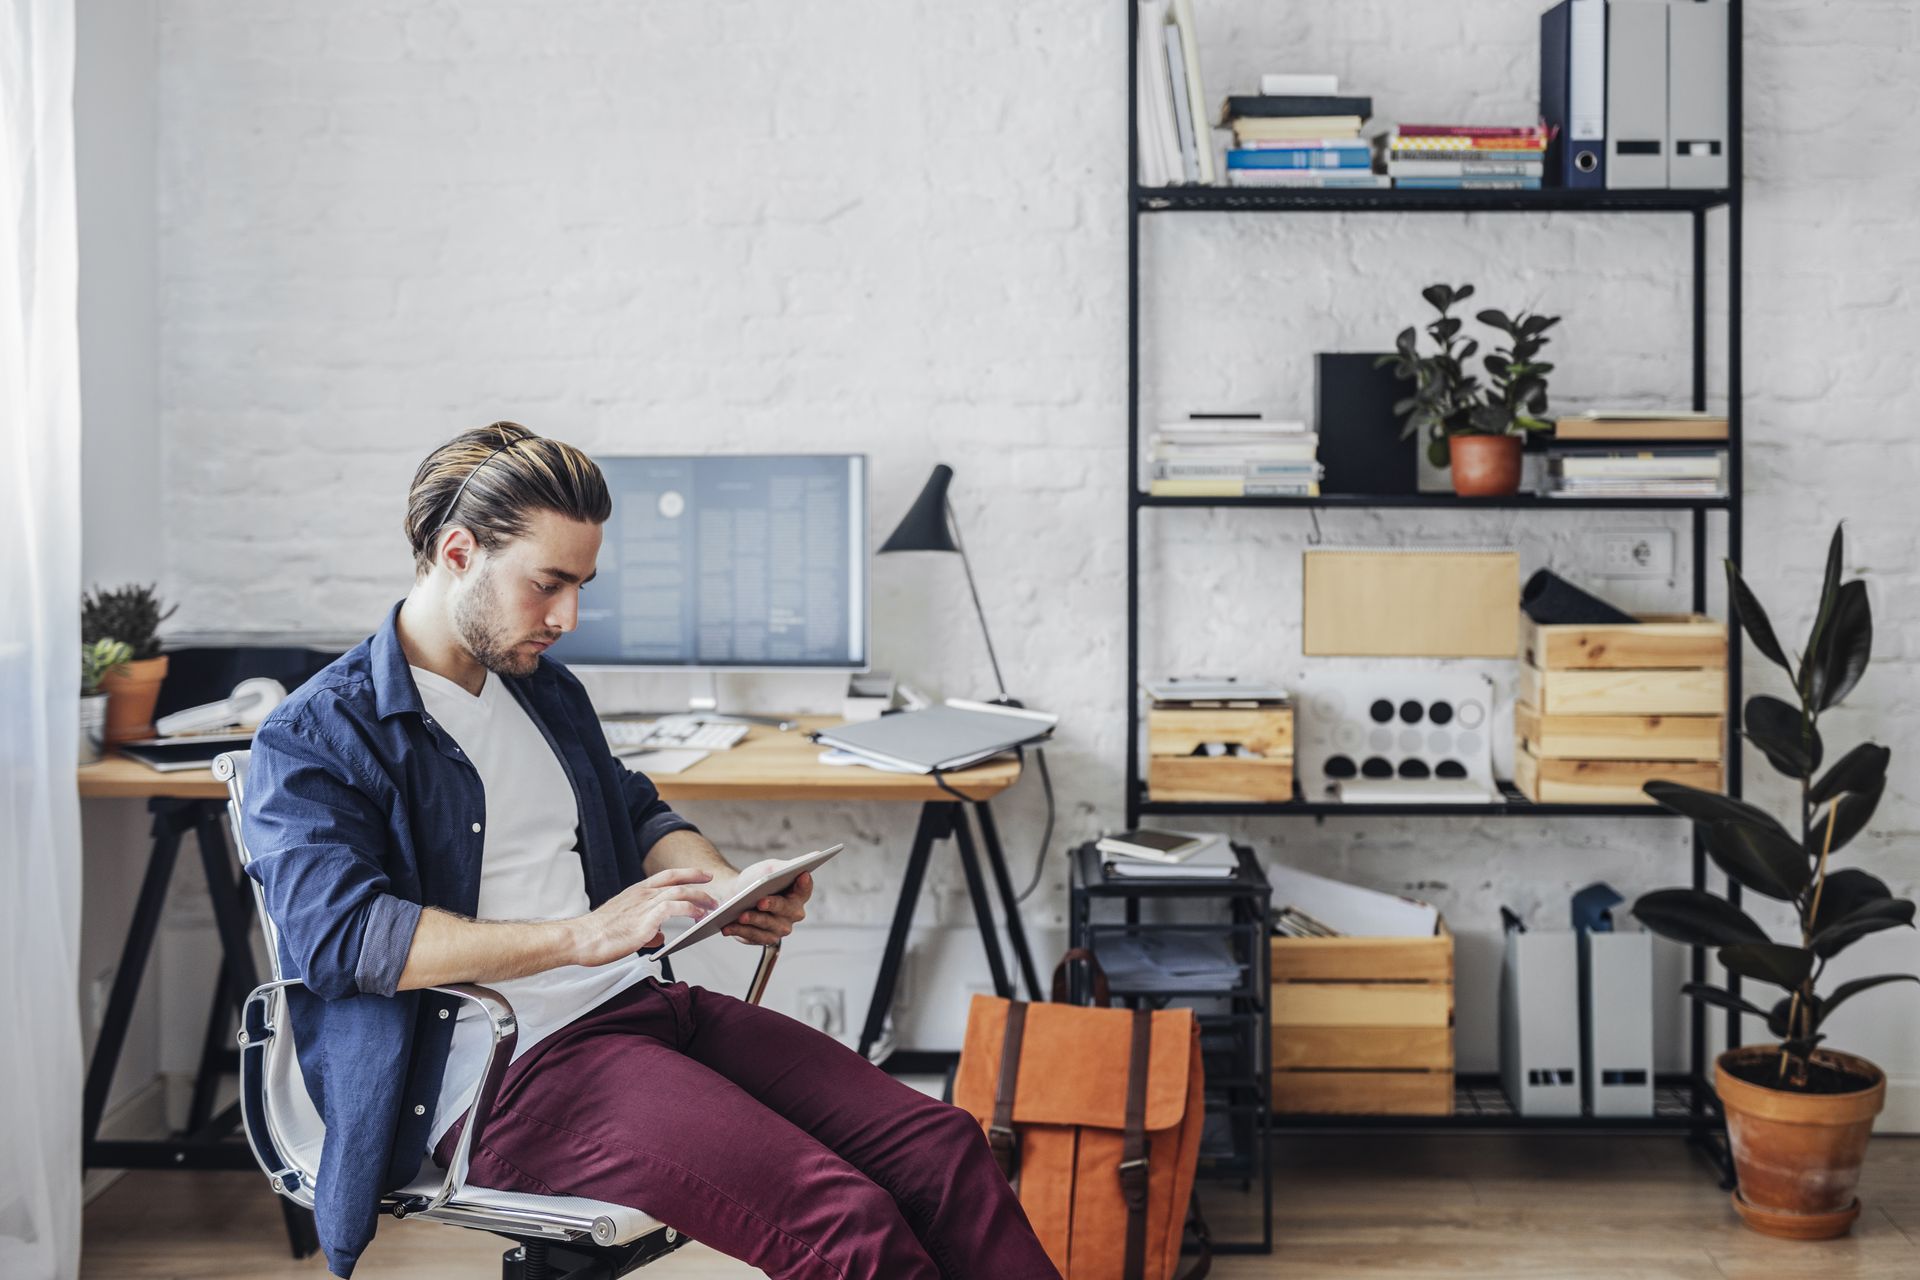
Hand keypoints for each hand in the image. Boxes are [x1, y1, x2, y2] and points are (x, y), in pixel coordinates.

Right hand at [573, 867, 717, 965]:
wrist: (581, 939)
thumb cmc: (599, 935)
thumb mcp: (625, 927)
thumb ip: (646, 929)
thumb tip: (660, 937)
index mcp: (636, 892)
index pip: (666, 876)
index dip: (687, 874)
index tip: (703, 875)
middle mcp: (642, 894)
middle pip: (677, 881)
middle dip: (699, 884)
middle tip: (714, 892)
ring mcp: (644, 905)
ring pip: (680, 893)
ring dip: (700, 899)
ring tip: (711, 907)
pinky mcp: (645, 920)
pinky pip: (674, 909)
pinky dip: (689, 910)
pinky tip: (698, 917)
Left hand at [717, 859, 812, 946]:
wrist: (733, 894)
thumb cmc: (756, 879)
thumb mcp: (772, 869)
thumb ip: (790, 865)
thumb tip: (816, 855)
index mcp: (798, 895)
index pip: (805, 890)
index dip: (805, 884)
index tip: (801, 875)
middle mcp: (793, 914)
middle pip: (787, 911)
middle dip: (773, 906)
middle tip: (761, 901)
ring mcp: (779, 928)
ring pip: (769, 926)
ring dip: (754, 920)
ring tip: (741, 915)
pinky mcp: (764, 938)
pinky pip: (753, 936)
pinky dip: (740, 931)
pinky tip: (728, 927)